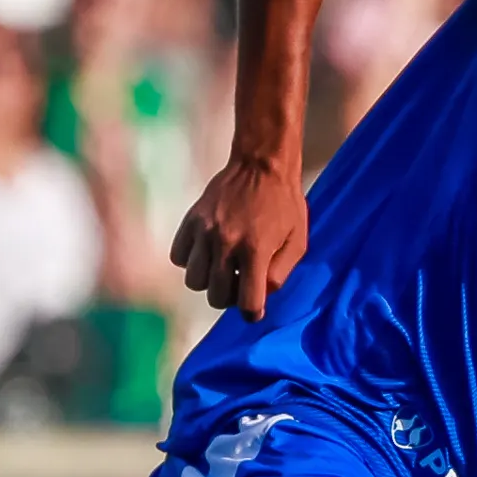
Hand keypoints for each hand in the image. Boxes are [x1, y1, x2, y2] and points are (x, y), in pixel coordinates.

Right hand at [171, 152, 307, 320]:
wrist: (261, 164)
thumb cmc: (284, 204)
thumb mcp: (298, 241)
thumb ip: (280, 274)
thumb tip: (261, 297)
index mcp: (256, 250)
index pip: (247, 303)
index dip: (252, 313)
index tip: (253, 309)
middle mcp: (227, 243)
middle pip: (216, 297)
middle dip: (229, 297)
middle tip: (239, 282)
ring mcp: (205, 232)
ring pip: (194, 281)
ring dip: (209, 280)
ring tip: (222, 266)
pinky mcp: (191, 220)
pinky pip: (179, 257)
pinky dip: (191, 261)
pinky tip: (208, 251)